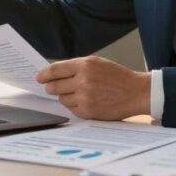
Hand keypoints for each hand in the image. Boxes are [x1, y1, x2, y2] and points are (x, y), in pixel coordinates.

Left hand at [36, 56, 150, 119]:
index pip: (55, 70)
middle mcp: (83, 81)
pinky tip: (85, 101)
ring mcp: (85, 97)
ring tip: (79, 93)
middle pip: (54, 86)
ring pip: (62, 99)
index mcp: (85, 65)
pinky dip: (74, 106)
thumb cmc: (117, 76)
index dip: (44, 75)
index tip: (39, 78)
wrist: (136, 92)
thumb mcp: (97, 63)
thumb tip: (54, 73)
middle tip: (52, 87)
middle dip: (51, 87)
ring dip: (65, 96)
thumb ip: (76, 66)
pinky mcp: (88, 112)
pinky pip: (71, 109)